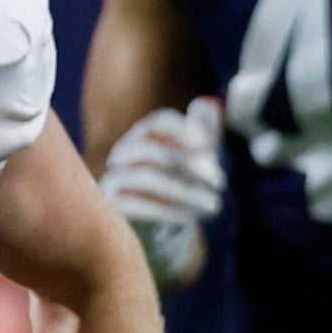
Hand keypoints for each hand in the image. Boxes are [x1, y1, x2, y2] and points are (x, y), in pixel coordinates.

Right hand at [100, 97, 225, 288]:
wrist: (152, 227)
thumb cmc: (177, 186)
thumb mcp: (195, 160)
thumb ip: (204, 132)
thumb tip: (209, 105)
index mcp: (144, 136)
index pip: (159, 122)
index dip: (184, 130)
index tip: (208, 145)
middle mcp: (124, 152)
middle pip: (155, 150)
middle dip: (192, 166)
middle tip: (221, 182)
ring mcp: (114, 176)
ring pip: (147, 175)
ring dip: (185, 190)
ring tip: (214, 204)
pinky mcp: (110, 204)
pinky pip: (137, 204)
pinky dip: (167, 211)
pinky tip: (190, 219)